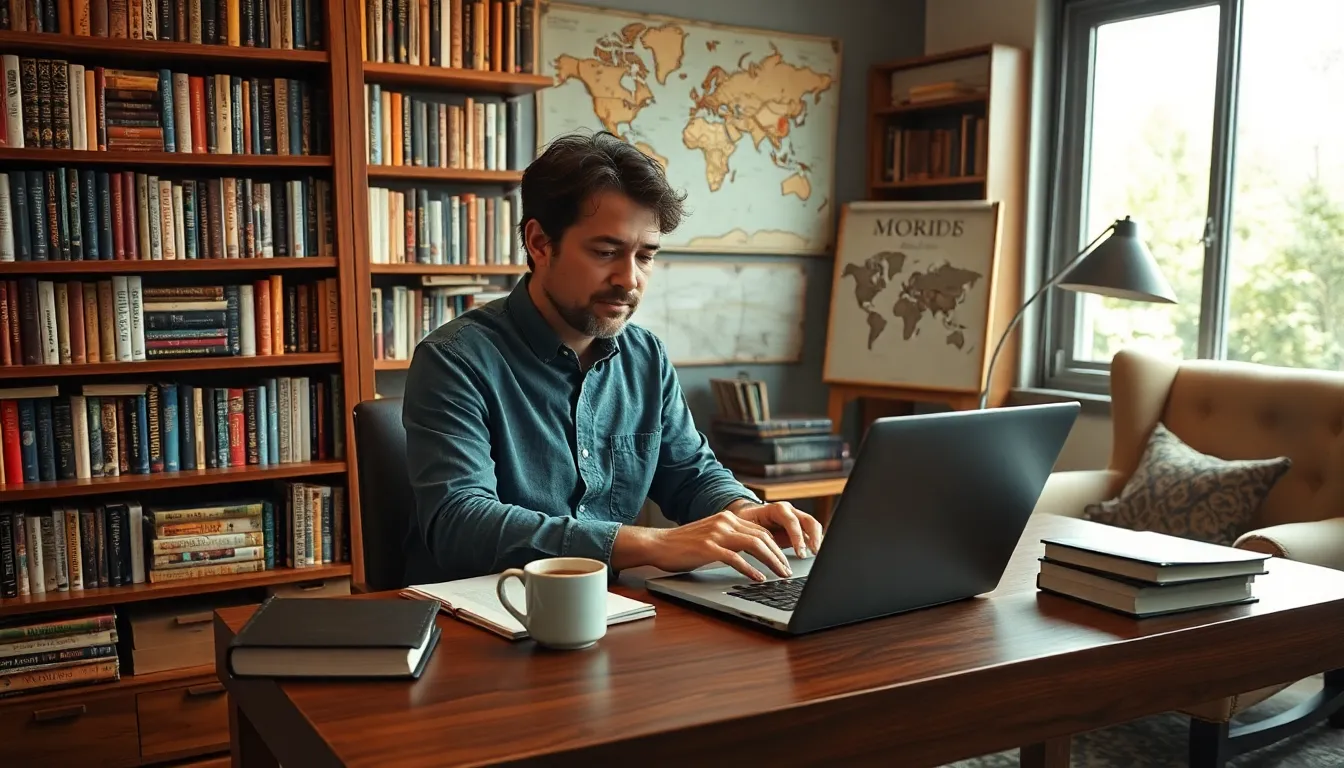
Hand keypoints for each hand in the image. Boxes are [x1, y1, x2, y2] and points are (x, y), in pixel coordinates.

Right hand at [612, 511, 794, 581]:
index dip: (776, 546)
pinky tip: (758, 578)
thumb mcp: (712, 537)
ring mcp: (717, 534)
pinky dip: (750, 569)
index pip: (761, 530)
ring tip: (780, 575)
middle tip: (787, 571)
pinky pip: (736, 558)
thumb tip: (753, 554)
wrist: (658, 544)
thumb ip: (731, 540)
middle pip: (762, 536)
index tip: (785, 560)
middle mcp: (725, 522)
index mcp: (727, 518)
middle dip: (779, 555)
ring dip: (771, 561)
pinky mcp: (708, 548)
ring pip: (754, 544)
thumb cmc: (684, 546)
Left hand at [727, 500, 824, 559]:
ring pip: (813, 526)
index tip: (800, 553)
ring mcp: (796, 518)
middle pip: (808, 521)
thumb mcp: (748, 527)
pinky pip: (811, 533)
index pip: (791, 522)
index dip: (797, 537)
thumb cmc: (747, 521)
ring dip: (817, 540)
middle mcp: (790, 511)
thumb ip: (756, 536)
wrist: (748, 516)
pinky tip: (815, 553)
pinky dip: (815, 542)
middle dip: (814, 537)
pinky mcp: (799, 527)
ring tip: (816, 555)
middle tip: (814, 552)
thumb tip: (759, 548)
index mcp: (777, 509)